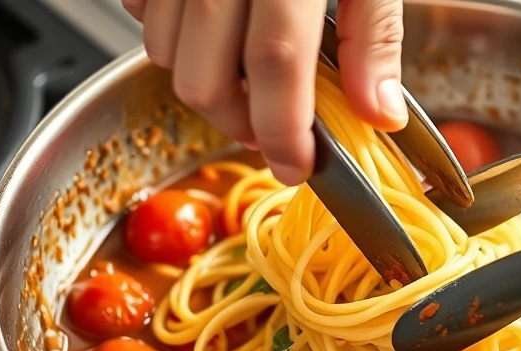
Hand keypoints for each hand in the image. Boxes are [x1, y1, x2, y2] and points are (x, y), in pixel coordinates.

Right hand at [121, 0, 407, 185]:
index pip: (278, 66)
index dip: (284, 131)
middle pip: (203, 78)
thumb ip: (374, 35)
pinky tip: (212, 27)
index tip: (296, 166)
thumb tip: (380, 113)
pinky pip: (140, 10)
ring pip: (161, 53)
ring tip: (247, 79)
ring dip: (205, 84)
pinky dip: (171, 34)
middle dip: (238, 123)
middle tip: (274, 129)